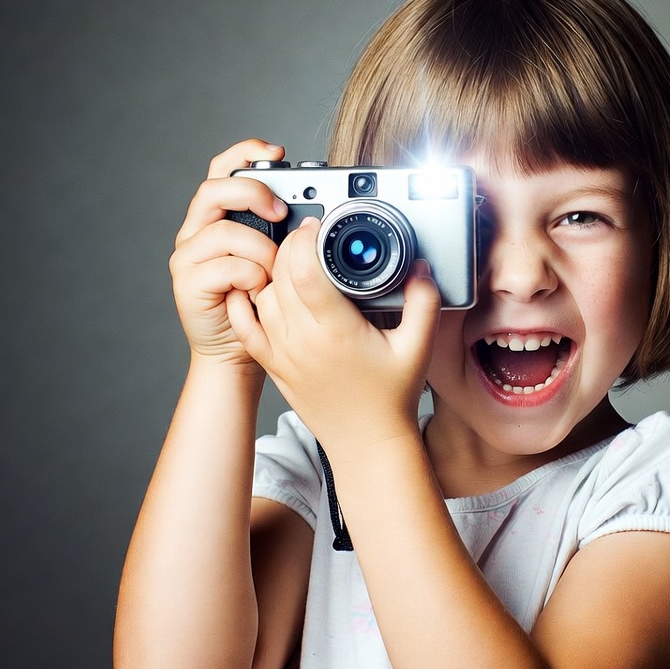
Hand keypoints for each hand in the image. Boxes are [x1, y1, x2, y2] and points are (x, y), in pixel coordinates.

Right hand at [170, 139, 287, 368]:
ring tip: (273, 272)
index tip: (276, 151)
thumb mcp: (279, 258)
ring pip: (225, 233)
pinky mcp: (187, 282)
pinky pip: (225, 267)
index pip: (222, 169)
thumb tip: (319, 210)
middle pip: (214, 190)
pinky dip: (250, 277)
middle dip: (253, 194)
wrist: (237, 350)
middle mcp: (198, 229)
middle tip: (282, 213)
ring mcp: (188, 255)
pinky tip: (258, 290)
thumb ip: (285, 231)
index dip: (245, 153)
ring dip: (261, 251)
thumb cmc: (262, 302)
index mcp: (219, 215)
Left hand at [227, 217, 441, 455]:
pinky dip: (247, 300)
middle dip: (291, 246)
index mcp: (336, 331)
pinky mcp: (272, 363)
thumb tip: (420, 266)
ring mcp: (282, 353)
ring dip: (274, 271)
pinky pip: (246, 323)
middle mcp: (302, 340)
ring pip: (262, 294)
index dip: (305, 239)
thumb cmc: (392, 398)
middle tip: (310, 238)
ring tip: (296, 263)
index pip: (303, 270)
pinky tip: (259, 287)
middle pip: (279, 275)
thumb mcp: (419, 347)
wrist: (366, 442)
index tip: (318, 227)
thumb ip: (423, 301)